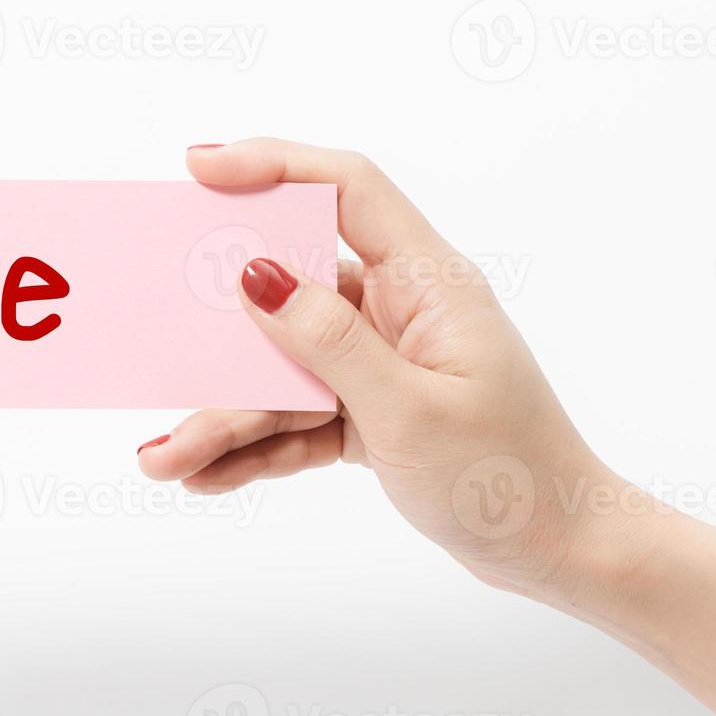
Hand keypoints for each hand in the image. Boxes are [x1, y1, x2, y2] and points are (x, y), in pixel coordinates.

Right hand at [137, 138, 622, 601]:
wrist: (560, 551)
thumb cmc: (510, 476)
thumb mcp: (410, 410)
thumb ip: (329, 341)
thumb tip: (255, 274)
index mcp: (426, 282)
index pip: (345, 189)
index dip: (272, 164)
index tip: (197, 170)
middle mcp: (397, 309)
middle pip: (287, 291)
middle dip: (218, 338)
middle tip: (154, 352)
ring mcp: (379, 361)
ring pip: (281, 369)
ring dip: (224, 416)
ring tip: (165, 460)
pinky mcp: (367, 410)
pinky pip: (294, 417)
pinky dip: (254, 448)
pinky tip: (203, 476)